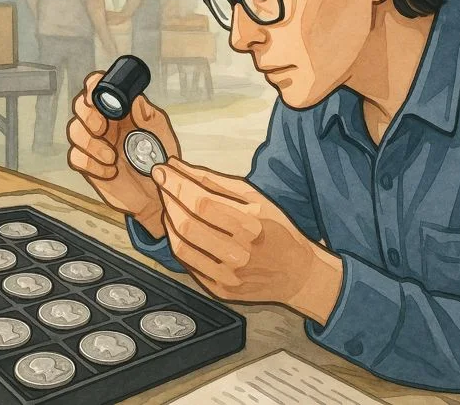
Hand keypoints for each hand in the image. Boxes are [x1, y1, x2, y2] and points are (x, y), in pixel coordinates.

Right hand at [67, 71, 179, 238]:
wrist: (157, 194)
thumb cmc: (160, 160)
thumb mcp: (161, 135)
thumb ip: (149, 116)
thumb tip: (136, 99)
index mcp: (120, 111)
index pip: (97, 88)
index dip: (93, 85)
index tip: (97, 95)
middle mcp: (104, 124)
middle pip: (79, 106)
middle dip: (87, 115)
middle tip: (103, 129)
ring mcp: (94, 144)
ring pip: (73, 131)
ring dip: (90, 143)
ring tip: (112, 157)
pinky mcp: (89, 165)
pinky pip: (75, 158)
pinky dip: (91, 164)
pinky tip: (110, 171)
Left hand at [152, 158, 342, 324]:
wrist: (297, 274)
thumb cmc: (278, 230)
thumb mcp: (257, 199)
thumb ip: (218, 183)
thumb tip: (181, 168)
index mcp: (252, 226)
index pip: (202, 203)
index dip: (177, 185)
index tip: (163, 170)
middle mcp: (239, 254)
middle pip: (188, 224)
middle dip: (169, 199)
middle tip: (162, 184)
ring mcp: (227, 276)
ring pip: (182, 246)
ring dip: (169, 221)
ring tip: (168, 203)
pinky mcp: (219, 290)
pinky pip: (187, 264)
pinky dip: (177, 242)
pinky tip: (177, 228)